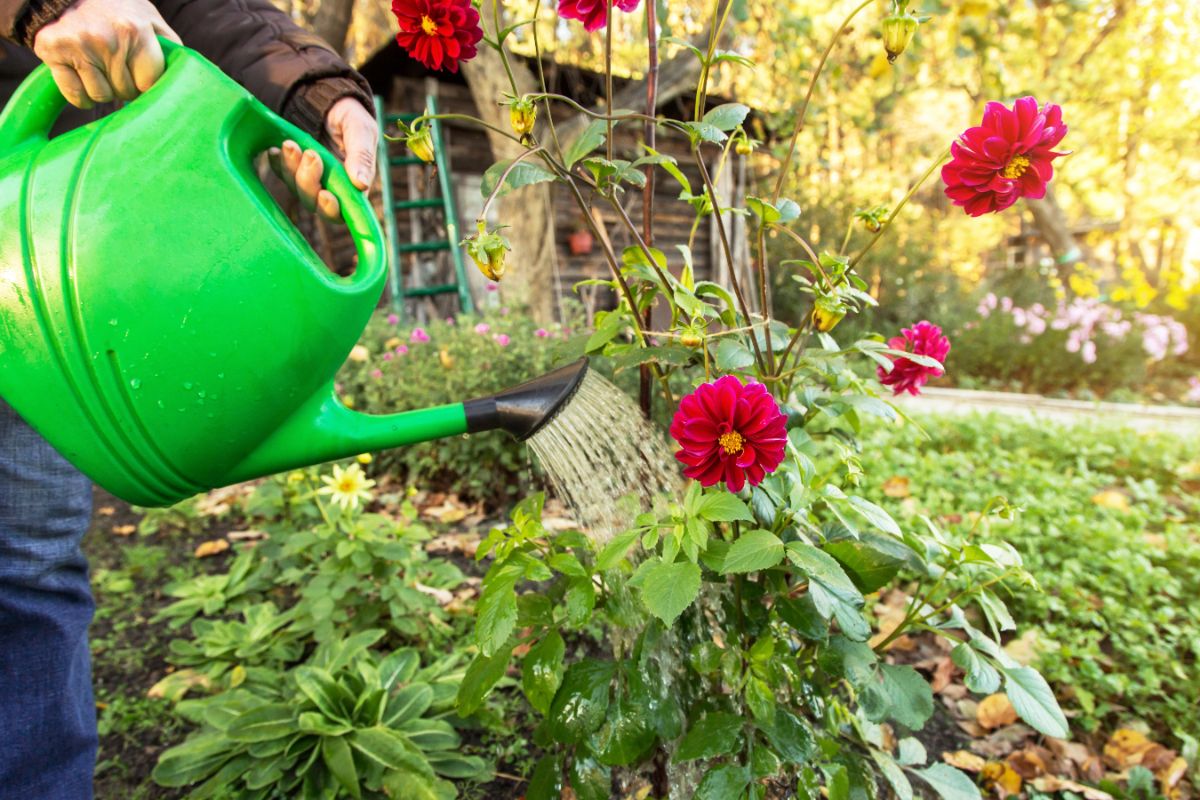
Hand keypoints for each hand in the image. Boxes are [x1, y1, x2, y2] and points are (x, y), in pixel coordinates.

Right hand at [33, 0, 181, 108]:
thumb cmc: (118, 10)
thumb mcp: (150, 19)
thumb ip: (169, 46)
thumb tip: (188, 78)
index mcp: (135, 31)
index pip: (149, 83)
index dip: (146, 86)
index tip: (142, 80)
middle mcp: (107, 39)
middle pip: (126, 92)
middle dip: (125, 87)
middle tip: (118, 70)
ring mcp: (78, 45)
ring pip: (101, 97)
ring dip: (103, 92)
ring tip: (101, 70)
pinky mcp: (52, 51)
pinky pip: (76, 96)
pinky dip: (81, 96)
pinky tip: (83, 78)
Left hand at [267, 97, 377, 222]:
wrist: (327, 98)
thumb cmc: (349, 115)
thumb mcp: (360, 129)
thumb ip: (362, 155)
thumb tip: (362, 184)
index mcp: (353, 183)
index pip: (342, 210)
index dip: (331, 209)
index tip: (325, 194)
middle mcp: (331, 186)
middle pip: (314, 202)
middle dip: (308, 182)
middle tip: (310, 154)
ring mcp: (310, 178)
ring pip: (296, 188)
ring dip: (292, 169)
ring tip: (292, 144)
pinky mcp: (292, 168)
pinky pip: (280, 173)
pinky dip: (277, 163)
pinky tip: (276, 149)